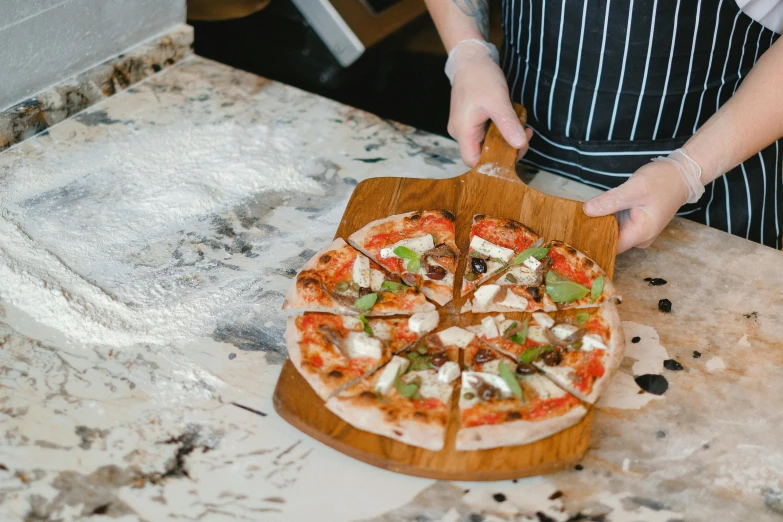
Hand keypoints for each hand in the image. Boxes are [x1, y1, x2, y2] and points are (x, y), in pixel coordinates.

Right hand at [446, 40, 531, 165]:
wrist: (471, 58)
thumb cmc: (480, 77)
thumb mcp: (498, 102)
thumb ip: (508, 125)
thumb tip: (520, 145)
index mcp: (463, 131)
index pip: (474, 161)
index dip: (493, 162)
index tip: (514, 151)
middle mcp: (461, 133)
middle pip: (482, 154)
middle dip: (505, 149)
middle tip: (524, 137)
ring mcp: (465, 127)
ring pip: (486, 143)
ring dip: (505, 138)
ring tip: (521, 127)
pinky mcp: (471, 121)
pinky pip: (486, 133)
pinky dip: (501, 130)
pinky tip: (511, 120)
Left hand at [582, 161, 689, 252]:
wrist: (682, 174)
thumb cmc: (662, 181)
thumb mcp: (634, 188)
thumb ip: (610, 201)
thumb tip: (587, 210)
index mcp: (641, 234)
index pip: (610, 247)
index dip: (592, 241)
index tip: (575, 233)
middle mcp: (640, 238)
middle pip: (610, 241)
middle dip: (593, 232)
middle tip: (573, 222)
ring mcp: (638, 232)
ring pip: (612, 233)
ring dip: (599, 225)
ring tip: (579, 217)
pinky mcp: (636, 224)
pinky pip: (617, 225)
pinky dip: (606, 219)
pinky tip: (593, 213)